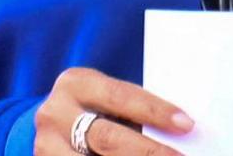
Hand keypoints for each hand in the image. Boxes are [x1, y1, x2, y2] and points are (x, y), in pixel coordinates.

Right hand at [33, 67, 191, 155]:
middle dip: (148, 151)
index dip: (155, 111)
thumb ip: (136, 109)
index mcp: (76, 83)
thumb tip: (181, 128)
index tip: (186, 124)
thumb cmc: (98, 107)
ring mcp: (45, 145)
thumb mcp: (109, 97)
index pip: (121, 97)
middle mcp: (55, 113)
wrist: (55, 124)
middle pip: (107, 137)